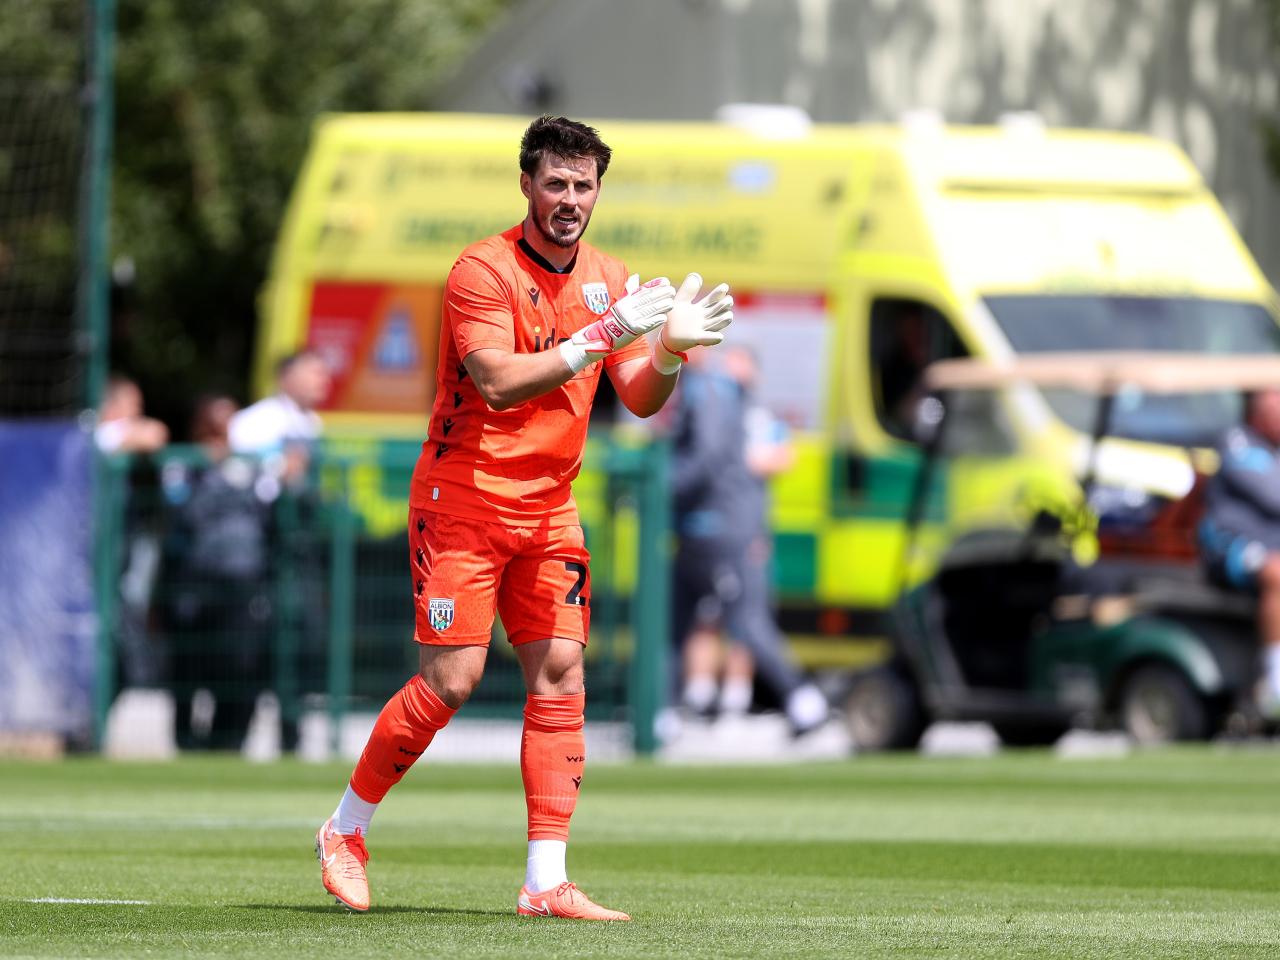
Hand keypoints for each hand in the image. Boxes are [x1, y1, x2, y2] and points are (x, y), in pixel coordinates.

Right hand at [560, 274, 674, 372]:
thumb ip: (629, 290)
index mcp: (626, 301)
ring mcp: (631, 319)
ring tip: (671, 303)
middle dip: (661, 294)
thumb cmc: (613, 320)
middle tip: (672, 291)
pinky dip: (655, 321)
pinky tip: (664, 318)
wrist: (602, 336)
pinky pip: (646, 325)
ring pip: (648, 311)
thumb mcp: (620, 303)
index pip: (642, 290)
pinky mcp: (633, 330)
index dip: (654, 285)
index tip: (665, 281)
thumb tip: (636, 276)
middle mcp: (628, 308)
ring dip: (661, 307)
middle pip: (647, 299)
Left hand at [652, 273, 733, 372]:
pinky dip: (714, 338)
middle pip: (721, 310)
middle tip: (727, 300)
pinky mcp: (698, 339)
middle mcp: (705, 318)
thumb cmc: (674, 319)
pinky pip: (711, 339)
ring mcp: (704, 329)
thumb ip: (688, 290)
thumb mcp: (680, 301)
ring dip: (724, 319)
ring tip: (727, 315)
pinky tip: (717, 336)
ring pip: (720, 323)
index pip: (714, 298)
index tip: (724, 287)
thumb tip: (697, 275)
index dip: (720, 292)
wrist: (666, 337)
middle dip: (725, 305)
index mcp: (701, 308)